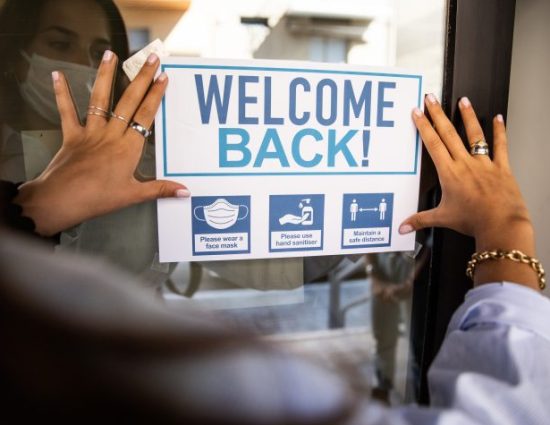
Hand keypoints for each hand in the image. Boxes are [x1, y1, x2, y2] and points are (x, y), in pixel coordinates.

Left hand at [15, 51, 188, 235]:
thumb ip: (160, 189)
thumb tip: (186, 191)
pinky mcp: (71, 135)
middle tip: (152, 59)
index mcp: (128, 148)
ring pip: (100, 99)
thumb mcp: (133, 195)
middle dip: (142, 78)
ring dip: (106, 75)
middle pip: (129, 101)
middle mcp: (111, 134)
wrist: (62, 199)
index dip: (156, 95)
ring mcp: (90, 132)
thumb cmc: (99, 198)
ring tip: (110, 54)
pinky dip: (62, 93)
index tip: (164, 78)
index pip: (146, 115)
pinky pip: (67, 111)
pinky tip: (58, 75)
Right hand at [400, 95, 537, 289]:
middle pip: (449, 134)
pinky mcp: (501, 167)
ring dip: (467, 116)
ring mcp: (484, 163)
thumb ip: (420, 220)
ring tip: (463, 100)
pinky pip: (500, 145)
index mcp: (450, 173)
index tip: (417, 112)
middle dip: (438, 114)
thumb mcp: (443, 219)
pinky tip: (498, 118)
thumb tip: (403, 227)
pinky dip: (500, 131)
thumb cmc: (474, 221)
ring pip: (474, 135)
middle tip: (431, 99)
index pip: (433, 144)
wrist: (501, 224)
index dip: (424, 126)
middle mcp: (466, 164)